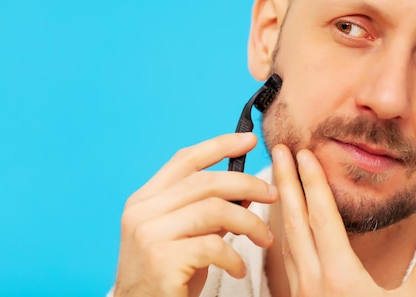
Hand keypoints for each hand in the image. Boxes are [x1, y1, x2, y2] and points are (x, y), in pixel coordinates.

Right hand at [113, 133, 277, 296]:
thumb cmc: (167, 275)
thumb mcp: (185, 235)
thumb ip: (208, 210)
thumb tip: (247, 187)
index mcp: (146, 199)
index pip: (185, 159)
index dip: (220, 145)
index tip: (250, 140)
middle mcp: (142, 211)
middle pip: (206, 182)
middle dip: (247, 184)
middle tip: (272, 195)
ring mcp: (149, 234)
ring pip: (214, 210)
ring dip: (250, 222)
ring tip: (265, 239)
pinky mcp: (161, 260)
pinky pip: (213, 246)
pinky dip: (235, 256)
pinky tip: (238, 268)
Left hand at [271, 144, 415, 296]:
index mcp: (340, 276)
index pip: (322, 218)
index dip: (313, 183)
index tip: (304, 154)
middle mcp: (313, 280)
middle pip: (295, 220)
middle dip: (286, 182)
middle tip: (280, 149)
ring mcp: (301, 292)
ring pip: (286, 238)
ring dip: (281, 204)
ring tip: (278, 176)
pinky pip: (286, 257)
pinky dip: (283, 232)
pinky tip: (284, 224)